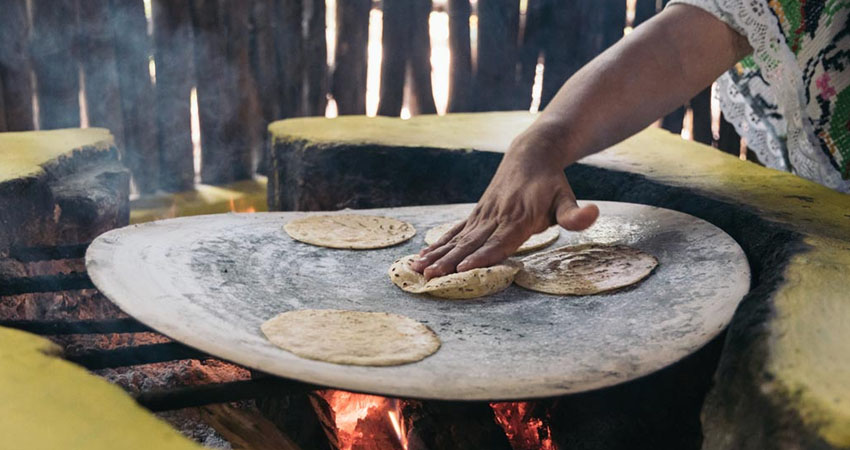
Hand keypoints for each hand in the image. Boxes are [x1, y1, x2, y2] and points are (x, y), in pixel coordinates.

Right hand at [410, 136, 598, 278]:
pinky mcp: (476, 215)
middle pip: (471, 244)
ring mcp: (483, 215)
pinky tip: (421, 258)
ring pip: (457, 239)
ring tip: (417, 270)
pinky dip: (437, 245)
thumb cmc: (552, 183)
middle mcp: (497, 217)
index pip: (499, 241)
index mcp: (520, 218)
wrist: (531, 153)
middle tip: (430, 277)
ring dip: (437, 255)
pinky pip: (453, 232)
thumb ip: (574, 214)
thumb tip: (592, 214)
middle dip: (449, 261)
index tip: (462, 268)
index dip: (481, 255)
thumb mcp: (567, 197)